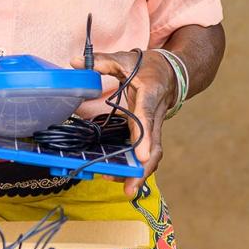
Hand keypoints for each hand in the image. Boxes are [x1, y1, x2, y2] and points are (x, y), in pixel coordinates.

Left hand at [73, 50, 176, 197]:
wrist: (172, 73)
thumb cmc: (148, 66)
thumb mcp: (126, 59)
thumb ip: (101, 61)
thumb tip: (76, 63)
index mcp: (150, 93)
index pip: (146, 115)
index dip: (144, 137)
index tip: (141, 157)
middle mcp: (156, 114)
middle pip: (154, 145)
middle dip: (144, 168)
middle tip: (131, 188)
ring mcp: (155, 126)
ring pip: (153, 153)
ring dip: (142, 172)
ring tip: (127, 190)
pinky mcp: (150, 134)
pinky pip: (146, 153)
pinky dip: (138, 167)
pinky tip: (122, 177)